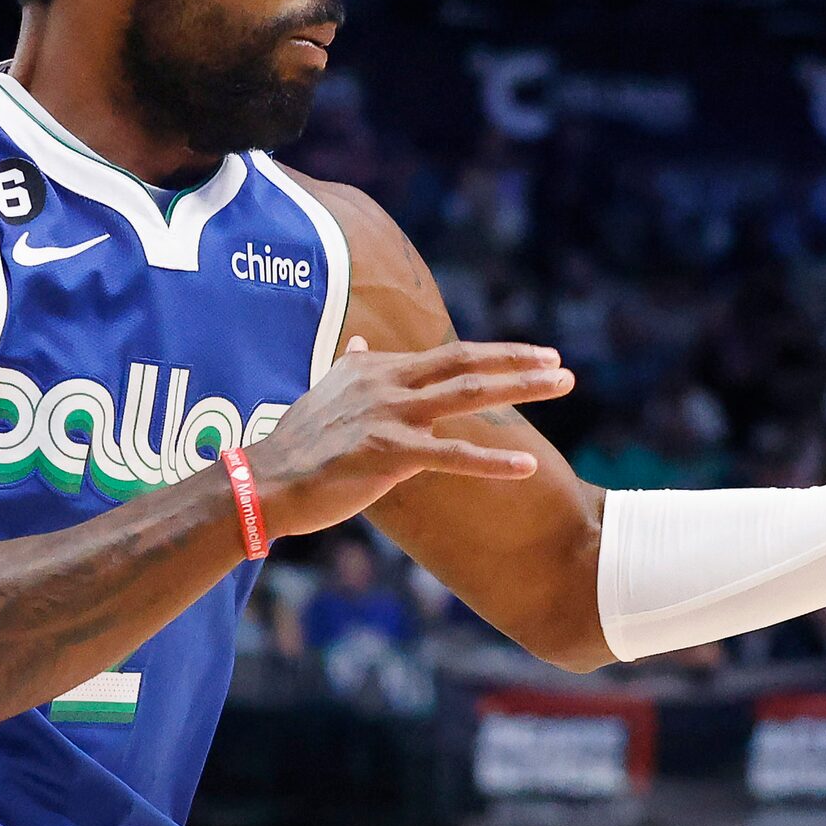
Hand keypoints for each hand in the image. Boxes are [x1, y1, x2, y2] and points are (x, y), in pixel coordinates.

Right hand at [249, 338, 574, 536]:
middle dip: (519, 362)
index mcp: (377, 369)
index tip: (535, 355)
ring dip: (520, 387)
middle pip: (467, 363)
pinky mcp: (388, 455)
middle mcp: (388, 384)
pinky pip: (452, 457)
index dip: (496, 353)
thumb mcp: (325, 392)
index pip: (450, 354)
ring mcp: (389, 417)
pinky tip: (525, 466)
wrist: (264, 482)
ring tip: (562, 385)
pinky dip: (492, 461)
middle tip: (561, 365)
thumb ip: (351, 366)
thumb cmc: (296, 445)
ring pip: (467, 395)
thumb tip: (362, 344)